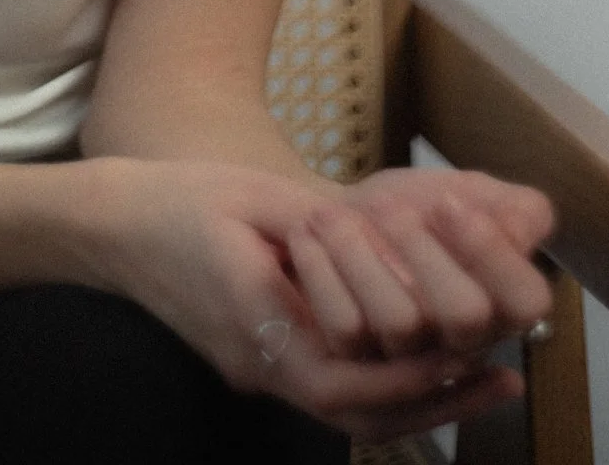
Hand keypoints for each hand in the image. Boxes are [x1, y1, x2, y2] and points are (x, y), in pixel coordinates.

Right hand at [104, 162, 530, 441]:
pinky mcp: (255, 359)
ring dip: (415, 399)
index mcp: (256, 323)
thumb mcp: (249, 196)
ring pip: (346, 411)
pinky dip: (380, 383)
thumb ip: (313, 222)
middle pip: (355, 413)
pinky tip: (416, 359)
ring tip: (479, 377)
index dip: (415, 373)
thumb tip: (381, 238)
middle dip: (433, 401)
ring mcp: (254, 368)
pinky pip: (329, 388)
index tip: (474, 355)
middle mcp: (259, 363)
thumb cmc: (175, 201)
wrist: (107, 227)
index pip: (347, 377)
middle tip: (501, 379)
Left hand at [282, 167, 554, 364]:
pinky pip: (346, 327)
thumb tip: (525, 220)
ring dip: (358, 252)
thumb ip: (508, 206)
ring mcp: (411, 359)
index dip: (492, 253)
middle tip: (387, 204)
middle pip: (465, 314)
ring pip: (399, 322)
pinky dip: (321, 268)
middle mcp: (464, 342)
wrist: (342, 221)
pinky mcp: (357, 364)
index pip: (526, 300)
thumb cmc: (413, 211)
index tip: (447, 202)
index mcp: (502, 303)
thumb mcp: (466, 192)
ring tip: (330, 214)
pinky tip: (310, 234)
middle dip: (423, 248)